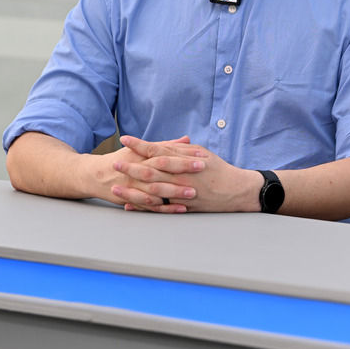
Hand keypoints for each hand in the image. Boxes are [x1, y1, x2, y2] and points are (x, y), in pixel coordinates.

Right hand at [87, 135, 192, 206]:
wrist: (96, 175)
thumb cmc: (123, 159)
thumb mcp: (142, 149)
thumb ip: (166, 145)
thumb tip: (187, 139)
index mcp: (142, 156)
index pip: (166, 154)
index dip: (184, 155)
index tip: (201, 155)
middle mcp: (138, 170)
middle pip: (162, 170)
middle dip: (183, 170)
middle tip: (201, 169)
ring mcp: (135, 186)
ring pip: (158, 190)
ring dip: (176, 192)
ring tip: (193, 193)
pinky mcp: (133, 200)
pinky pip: (151, 206)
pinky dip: (166, 208)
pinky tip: (180, 209)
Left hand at [114, 136, 261, 212]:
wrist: (235, 191)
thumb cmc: (218, 169)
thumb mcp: (201, 153)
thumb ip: (180, 149)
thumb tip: (163, 144)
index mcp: (183, 162)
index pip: (157, 150)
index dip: (139, 145)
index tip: (125, 139)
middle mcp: (180, 178)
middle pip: (150, 171)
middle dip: (130, 166)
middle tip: (114, 162)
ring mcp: (180, 194)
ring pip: (151, 192)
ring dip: (132, 189)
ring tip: (115, 187)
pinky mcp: (182, 208)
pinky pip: (160, 208)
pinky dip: (144, 207)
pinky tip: (131, 205)